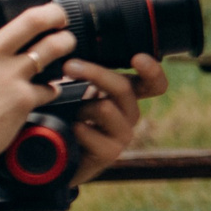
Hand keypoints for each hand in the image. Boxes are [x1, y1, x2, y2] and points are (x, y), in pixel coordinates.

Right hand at [0, 0, 72, 181]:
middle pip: (33, 18)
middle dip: (51, 11)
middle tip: (56, 15)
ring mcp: (10, 75)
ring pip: (53, 47)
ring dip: (65, 42)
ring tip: (66, 43)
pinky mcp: (25, 98)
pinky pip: (51, 87)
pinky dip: (54, 87)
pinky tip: (51, 89)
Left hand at [64, 55, 169, 180]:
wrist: (57, 155)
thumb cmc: (64, 116)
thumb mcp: (74, 91)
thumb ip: (80, 75)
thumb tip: (68, 55)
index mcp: (126, 95)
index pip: (153, 83)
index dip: (152, 71)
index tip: (137, 58)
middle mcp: (129, 113)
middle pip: (125, 88)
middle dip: (96, 73)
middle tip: (69, 66)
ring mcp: (122, 134)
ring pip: (107, 108)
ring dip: (81, 106)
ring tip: (68, 111)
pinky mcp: (110, 152)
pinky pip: (91, 132)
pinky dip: (76, 128)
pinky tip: (70, 129)